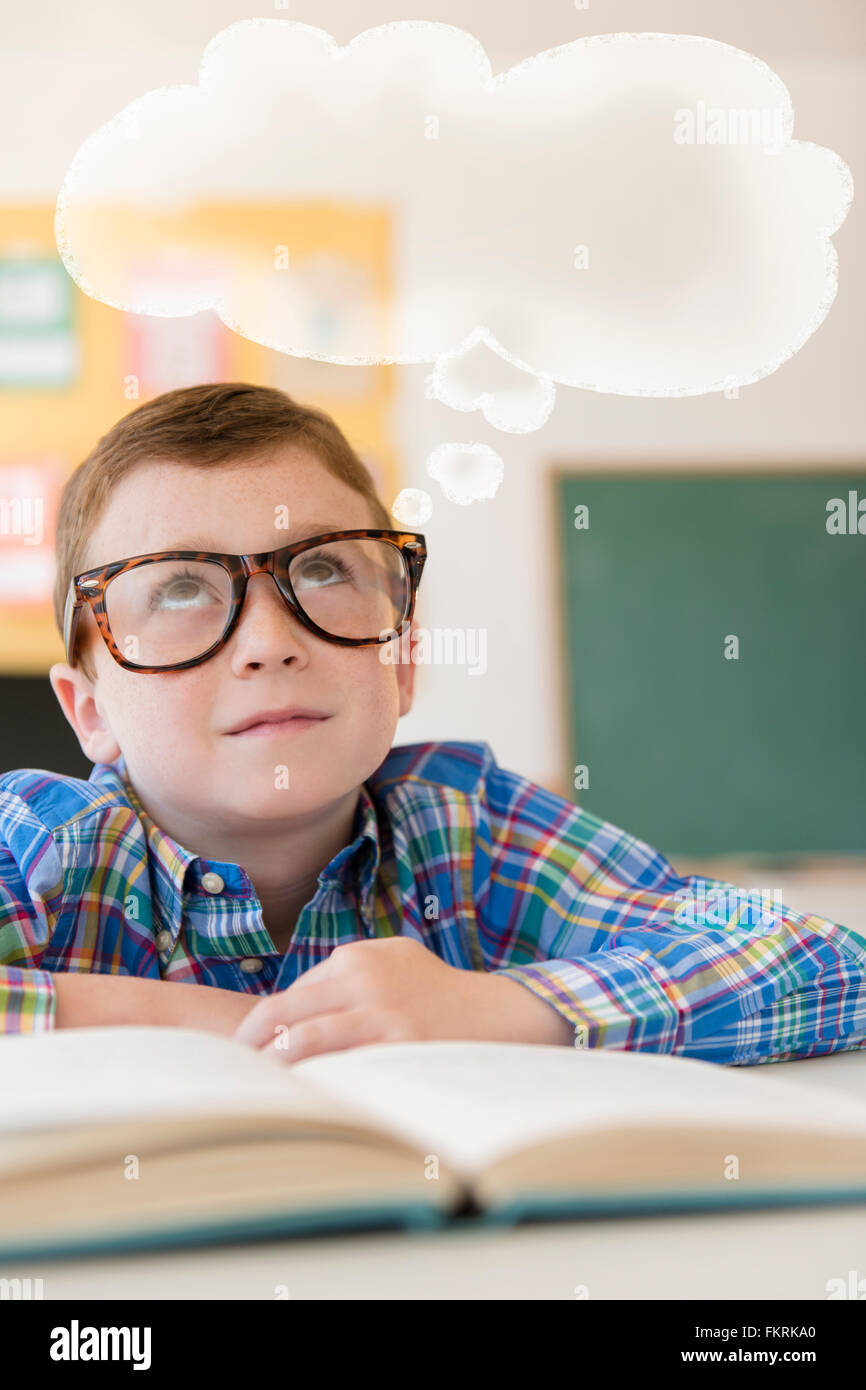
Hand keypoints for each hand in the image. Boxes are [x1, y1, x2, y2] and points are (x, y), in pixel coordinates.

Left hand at [231, 937, 574, 1062]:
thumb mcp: (394, 962)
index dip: (263, 1031)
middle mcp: (363, 977)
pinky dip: (312, 1083)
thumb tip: (290, 1012)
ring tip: (256, 1091)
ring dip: (271, 1067)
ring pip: (300, 1039)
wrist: (502, 1014)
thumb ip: (346, 978)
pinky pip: (339, 1067)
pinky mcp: (399, 1044)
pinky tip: (302, 1101)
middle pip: (279, 1012)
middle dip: (249, 1045)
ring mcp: (381, 1011)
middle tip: (232, 1073)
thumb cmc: (440, 995)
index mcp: (356, 958)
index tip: (247, 1056)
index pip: (288, 998)